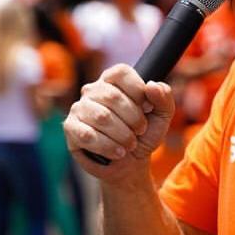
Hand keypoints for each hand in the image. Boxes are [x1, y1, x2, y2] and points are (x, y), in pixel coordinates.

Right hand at [63, 64, 174, 181]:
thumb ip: (163, 98)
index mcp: (113, 80)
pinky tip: (118, 153)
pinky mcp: (71, 127)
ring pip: (101, 117)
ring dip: (122, 135)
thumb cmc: (143, 134)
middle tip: (140, 131)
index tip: (148, 108)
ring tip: (130, 144)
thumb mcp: (162, 116)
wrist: (130, 162)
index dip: (138, 91)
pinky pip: (87, 135)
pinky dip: (108, 147)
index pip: (121, 73)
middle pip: (112, 96)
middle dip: (133, 118)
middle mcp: (93, 90)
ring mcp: (79, 108)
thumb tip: (152, 86)